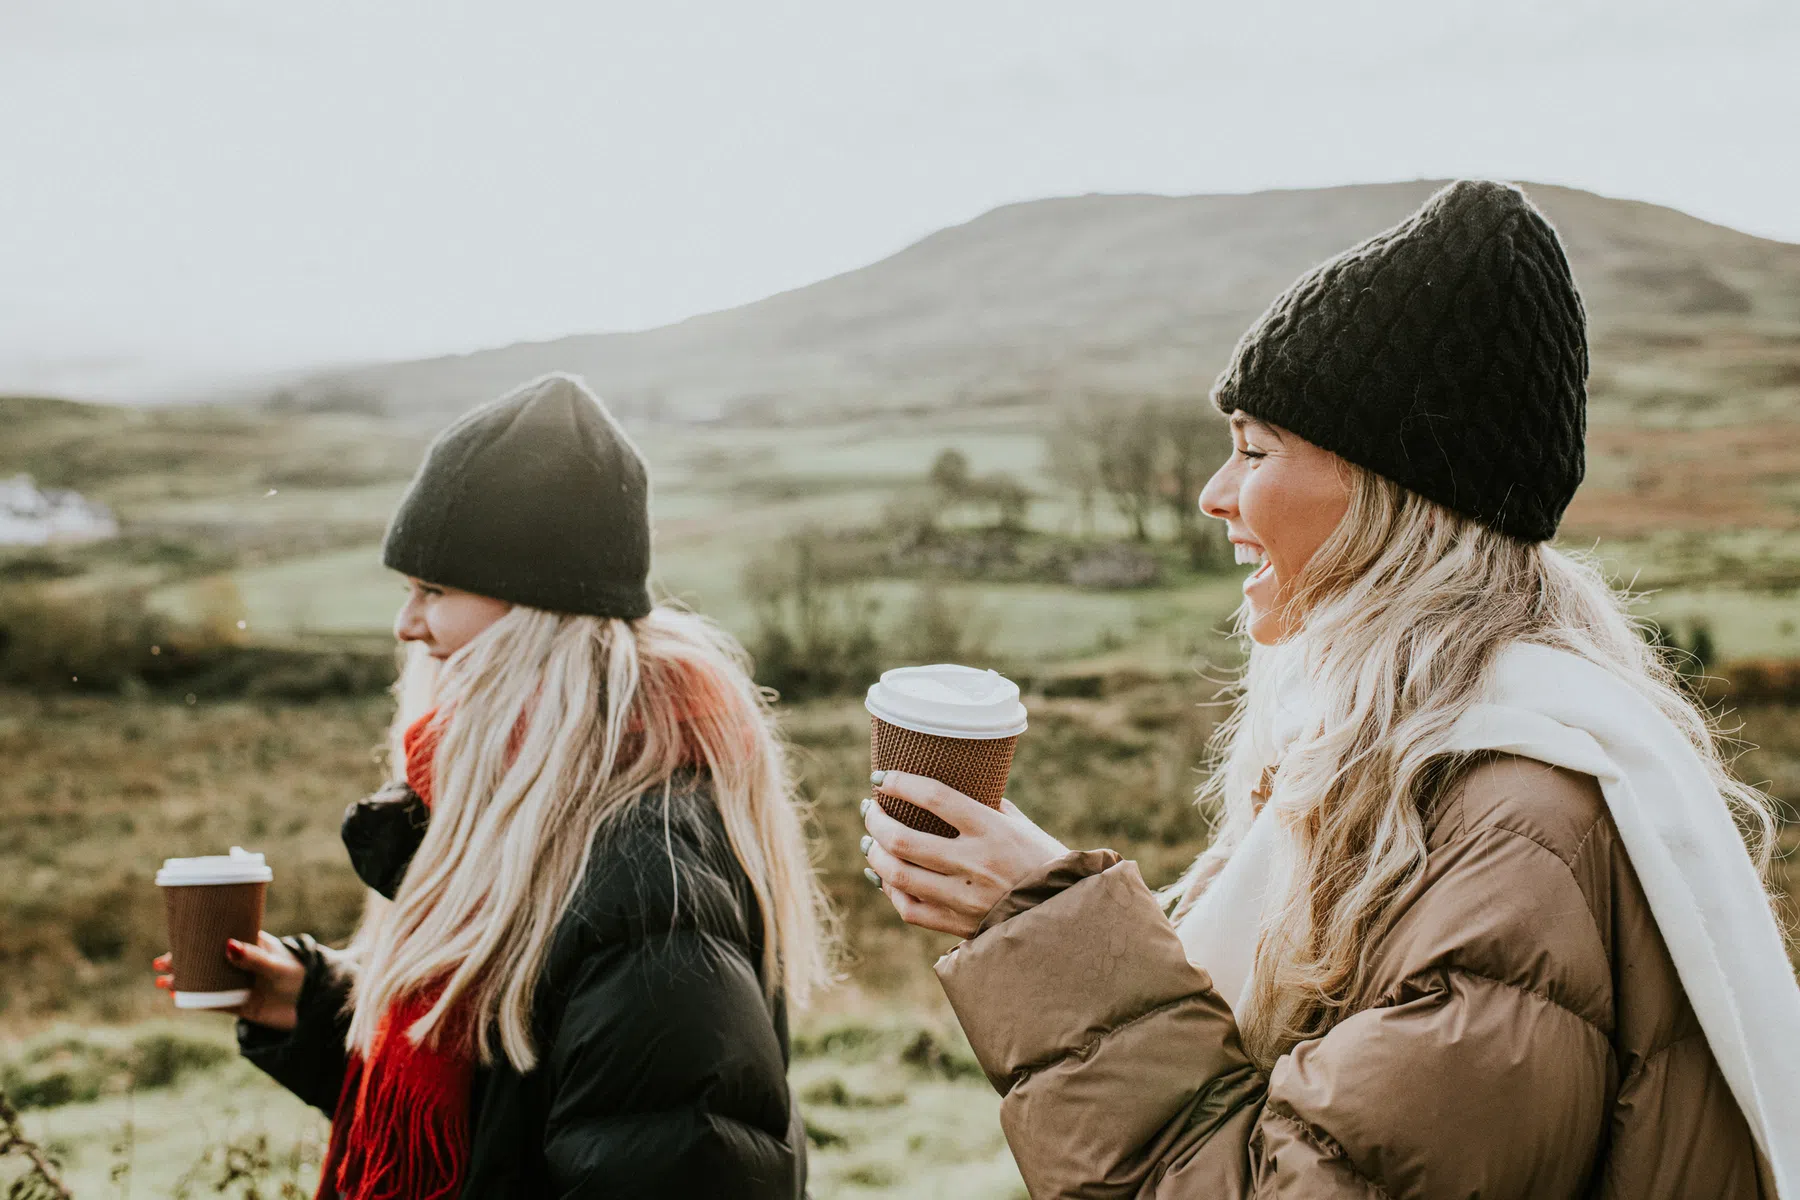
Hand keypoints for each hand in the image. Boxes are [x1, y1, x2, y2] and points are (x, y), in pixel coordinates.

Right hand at [153, 931, 304, 1030]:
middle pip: (207, 957)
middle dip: (183, 958)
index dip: (199, 935)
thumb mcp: (279, 966)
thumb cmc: (304, 977)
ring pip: (205, 979)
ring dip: (183, 980)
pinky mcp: (241, 1004)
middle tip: (160, 963)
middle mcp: (243, 962)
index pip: (222, 934)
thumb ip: (255, 959)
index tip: (177, 936)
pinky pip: (213, 1001)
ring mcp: (240, 983)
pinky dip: (195, 999)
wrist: (317, 1008)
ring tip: (161, 981)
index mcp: (254, 943)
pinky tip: (178, 997)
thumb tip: (228, 945)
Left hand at [861, 770, 1068, 938]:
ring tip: (870, 841)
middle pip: (904, 839)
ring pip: (899, 875)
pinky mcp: (959, 924)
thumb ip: (985, 807)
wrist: (1065, 913)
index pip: (935, 797)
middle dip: (876, 820)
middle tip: (869, 809)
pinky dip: (891, 891)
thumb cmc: (1045, 861)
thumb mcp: (1020, 825)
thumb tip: (949, 790)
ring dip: (875, 854)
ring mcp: (965, 897)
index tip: (881, 776)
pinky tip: (885, 877)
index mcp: (992, 830)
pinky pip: (910, 909)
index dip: (901, 783)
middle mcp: (975, 862)